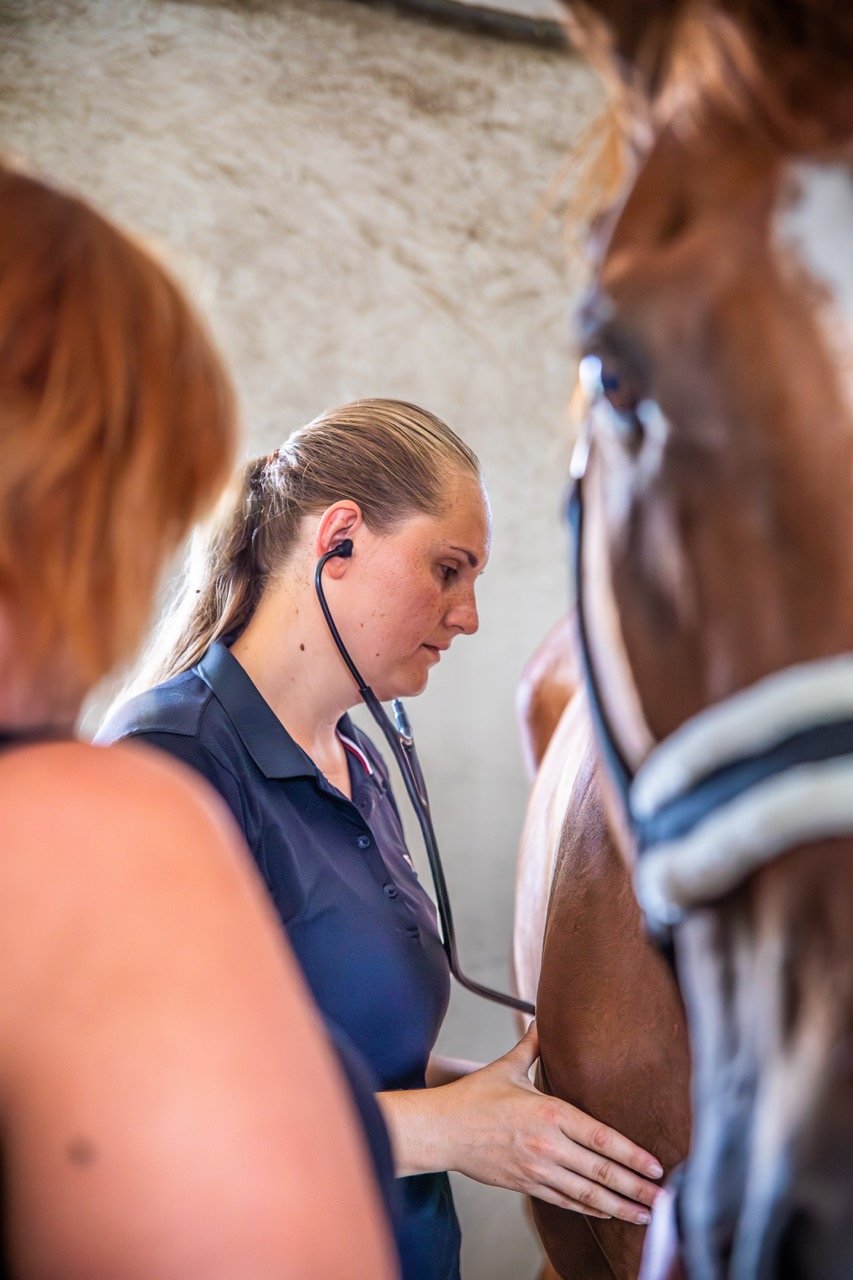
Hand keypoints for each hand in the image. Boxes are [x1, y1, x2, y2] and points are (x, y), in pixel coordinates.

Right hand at [440, 1021, 662, 1222]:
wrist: (443, 1129)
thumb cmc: (474, 1097)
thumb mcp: (507, 1067)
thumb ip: (532, 1045)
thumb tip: (543, 1020)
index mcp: (549, 1113)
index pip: (601, 1138)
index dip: (632, 1155)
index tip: (656, 1167)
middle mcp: (548, 1145)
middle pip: (600, 1172)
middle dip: (636, 1188)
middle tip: (664, 1200)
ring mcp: (537, 1169)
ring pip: (586, 1194)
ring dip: (619, 1207)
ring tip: (645, 1215)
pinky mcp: (526, 1184)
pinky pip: (565, 1202)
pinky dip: (589, 1209)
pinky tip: (607, 1213)